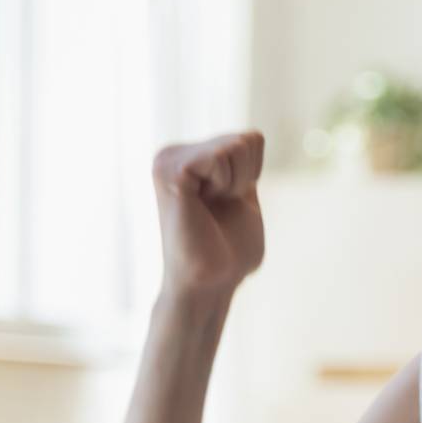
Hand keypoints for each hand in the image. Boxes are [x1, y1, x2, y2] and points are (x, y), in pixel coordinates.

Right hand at [150, 130, 266, 301]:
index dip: (253, 176)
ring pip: (236, 146)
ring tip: (209, 210)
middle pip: (246, 139)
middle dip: (246, 179)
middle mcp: (173, 153)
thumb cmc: (228, 253)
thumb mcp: (242, 198)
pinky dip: (225, 185)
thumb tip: (252, 138)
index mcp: (190, 158)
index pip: (251, 139)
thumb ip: (241, 167)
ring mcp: (168, 159)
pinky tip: (201, 207)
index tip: (228, 204)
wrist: (210, 283)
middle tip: (219, 210)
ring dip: (235, 185)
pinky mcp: (169, 171)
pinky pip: (220, 157)